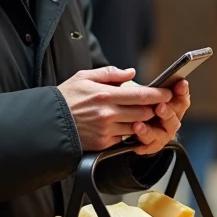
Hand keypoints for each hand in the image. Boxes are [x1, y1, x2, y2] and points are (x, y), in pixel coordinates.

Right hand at [58, 67, 172, 151]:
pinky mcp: (104, 143)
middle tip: (158, 103)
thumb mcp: (84, 77)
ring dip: (143, 121)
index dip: (159, 94)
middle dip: (154, 108)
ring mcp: (107, 130)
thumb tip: (131, 73)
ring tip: (142, 114)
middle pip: (145, 112)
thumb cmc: (66, 98)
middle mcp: (108, 114)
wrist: (48, 123)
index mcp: (106, 95)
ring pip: (137, 126)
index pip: (142, 95)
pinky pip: (124, 137)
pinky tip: (125, 124)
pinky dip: (128, 131)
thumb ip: (110, 73)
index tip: (168, 92)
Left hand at [129, 79, 190, 155]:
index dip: (182, 91)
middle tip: (160, 106)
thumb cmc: (129, 104)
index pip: (181, 97)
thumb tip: (130, 72)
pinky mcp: (152, 145)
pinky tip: (135, 136)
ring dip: (151, 129)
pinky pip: (150, 146)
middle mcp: (169, 120)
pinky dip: (143, 142)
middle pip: (174, 116)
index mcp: (171, 104)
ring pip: (162, 133)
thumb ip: (128, 80)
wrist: (122, 125)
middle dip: (168, 111)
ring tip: (139, 125)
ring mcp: (162, 133)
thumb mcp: (129, 89)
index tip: (180, 84)